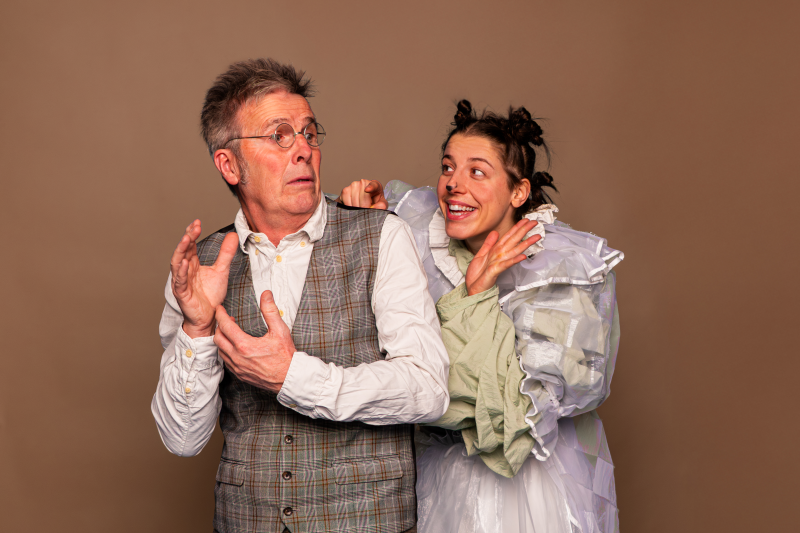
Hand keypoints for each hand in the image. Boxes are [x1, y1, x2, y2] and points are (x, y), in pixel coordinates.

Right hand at [170, 220, 237, 337]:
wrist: (210, 317)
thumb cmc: (211, 295)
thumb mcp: (222, 270)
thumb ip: (226, 253)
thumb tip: (233, 235)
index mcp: (192, 264)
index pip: (190, 245)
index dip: (192, 233)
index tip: (198, 222)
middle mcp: (184, 271)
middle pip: (183, 251)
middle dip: (187, 238)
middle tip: (194, 226)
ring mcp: (181, 282)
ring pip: (177, 263)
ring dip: (181, 250)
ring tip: (186, 238)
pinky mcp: (182, 293)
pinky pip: (180, 281)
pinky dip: (182, 271)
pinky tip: (185, 262)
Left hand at [213, 290, 295, 392]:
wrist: (289, 377)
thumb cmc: (285, 356)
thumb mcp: (280, 330)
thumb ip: (270, 310)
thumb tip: (266, 295)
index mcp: (245, 345)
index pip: (225, 325)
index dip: (220, 314)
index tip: (220, 309)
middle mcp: (238, 357)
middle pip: (218, 338)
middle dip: (219, 326)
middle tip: (226, 319)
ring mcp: (238, 367)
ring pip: (220, 351)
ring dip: (221, 339)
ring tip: (229, 332)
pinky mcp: (240, 375)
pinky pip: (226, 361)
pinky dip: (225, 352)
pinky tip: (232, 347)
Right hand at [338, 179, 387, 208]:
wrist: (363, 204)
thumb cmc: (373, 202)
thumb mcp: (380, 204)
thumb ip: (382, 206)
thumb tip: (377, 207)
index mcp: (375, 185)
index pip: (374, 185)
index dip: (370, 187)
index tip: (367, 190)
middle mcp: (364, 182)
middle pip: (363, 196)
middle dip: (364, 206)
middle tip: (365, 211)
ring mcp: (354, 185)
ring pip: (354, 199)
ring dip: (357, 207)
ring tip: (359, 209)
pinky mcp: (346, 190)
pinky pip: (346, 199)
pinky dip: (349, 205)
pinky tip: (352, 207)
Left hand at [465, 219, 541, 295]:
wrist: (473, 289)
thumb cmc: (477, 275)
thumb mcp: (480, 255)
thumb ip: (488, 244)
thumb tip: (495, 232)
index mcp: (496, 251)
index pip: (508, 236)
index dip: (516, 228)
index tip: (525, 220)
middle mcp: (500, 256)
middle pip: (514, 241)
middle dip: (524, 231)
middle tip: (535, 223)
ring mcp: (499, 263)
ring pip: (514, 251)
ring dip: (525, 244)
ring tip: (536, 237)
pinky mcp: (495, 271)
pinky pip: (506, 264)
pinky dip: (514, 260)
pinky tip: (523, 256)